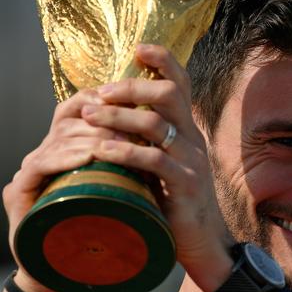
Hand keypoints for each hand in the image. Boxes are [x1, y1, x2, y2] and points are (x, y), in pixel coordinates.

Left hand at [81, 44, 233, 291]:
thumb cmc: (174, 201)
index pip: (181, 84)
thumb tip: (113, 115)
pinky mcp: (186, 185)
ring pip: (156, 123)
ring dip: (118, 116)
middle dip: (130, 87)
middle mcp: (193, 139)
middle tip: (99, 94)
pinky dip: (124, 151)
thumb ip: (148, 140)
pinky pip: (154, 160)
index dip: (163, 61)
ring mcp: (192, 161)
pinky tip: (100, 150)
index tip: (138, 49)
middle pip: (168, 94)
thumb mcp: (164, 163)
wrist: (202, 242)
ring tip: (89, 116)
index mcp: (188, 129)